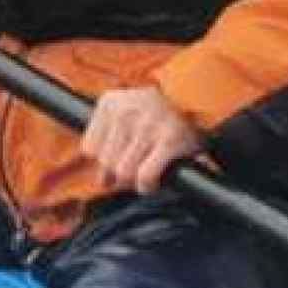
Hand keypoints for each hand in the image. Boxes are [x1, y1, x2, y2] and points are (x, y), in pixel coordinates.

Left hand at [77, 83, 206, 193]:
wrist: (197, 101)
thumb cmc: (159, 114)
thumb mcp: (126, 111)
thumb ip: (107, 137)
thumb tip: (102, 180)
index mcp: (110, 102)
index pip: (89, 149)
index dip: (103, 161)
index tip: (118, 161)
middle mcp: (126, 111)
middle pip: (106, 163)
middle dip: (119, 174)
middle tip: (135, 169)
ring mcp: (148, 125)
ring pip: (124, 172)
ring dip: (134, 181)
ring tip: (145, 173)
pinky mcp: (169, 140)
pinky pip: (145, 176)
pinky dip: (147, 186)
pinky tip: (152, 182)